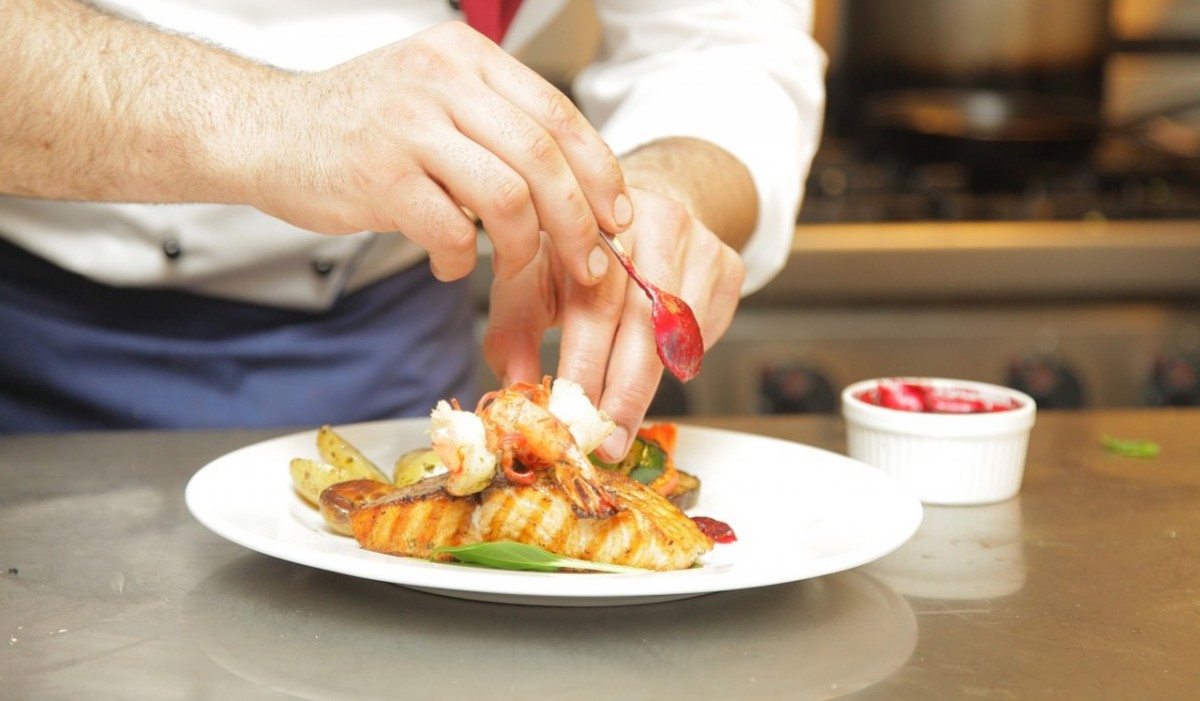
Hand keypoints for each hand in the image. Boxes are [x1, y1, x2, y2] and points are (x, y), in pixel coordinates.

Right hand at [249, 22, 629, 286]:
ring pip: (508, 196)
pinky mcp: (379, 177)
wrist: (266, 131)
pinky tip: (451, 265)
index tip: (616, 217)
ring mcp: (408, 126)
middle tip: (590, 264)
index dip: (600, 172)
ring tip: (513, 270)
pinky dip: (462, 261)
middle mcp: (441, 81)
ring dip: (525, 248)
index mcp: (466, 57)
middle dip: (579, 221)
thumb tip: (578, 190)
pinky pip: (451, 231)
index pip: (558, 114)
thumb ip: (497, 125)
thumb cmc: (361, 125)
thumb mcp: (434, 95)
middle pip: (543, 157)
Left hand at [483, 188, 744, 460]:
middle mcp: (650, 222)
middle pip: (645, 320)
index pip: (594, 302)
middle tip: (607, 441)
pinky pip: (706, 330)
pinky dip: (679, 362)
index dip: (585, 365)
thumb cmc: (575, 254)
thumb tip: (515, 388)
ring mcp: (697, 241)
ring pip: (680, 332)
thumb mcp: (531, 278)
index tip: (571, 416)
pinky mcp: (727, 264)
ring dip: (650, 387)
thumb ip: (514, 330)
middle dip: (623, 391)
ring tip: (622, 424)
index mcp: (590, 222)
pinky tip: (652, 370)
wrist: (636, 210)